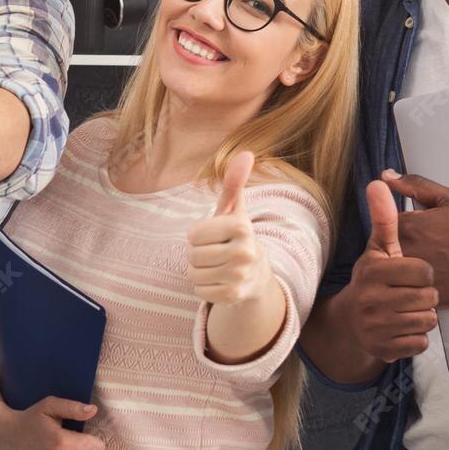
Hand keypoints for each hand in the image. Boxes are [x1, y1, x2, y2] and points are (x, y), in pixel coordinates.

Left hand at [189, 152, 270, 306]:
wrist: (256, 275)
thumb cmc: (237, 236)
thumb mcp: (234, 210)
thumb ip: (235, 183)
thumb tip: (245, 153)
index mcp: (242, 227)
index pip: (193, 234)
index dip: (198, 236)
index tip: (215, 236)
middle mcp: (245, 252)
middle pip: (192, 255)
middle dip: (198, 255)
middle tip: (216, 254)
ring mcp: (240, 276)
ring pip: (193, 274)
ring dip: (199, 272)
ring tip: (217, 267)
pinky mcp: (233, 296)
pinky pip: (199, 291)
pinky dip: (204, 288)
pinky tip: (220, 282)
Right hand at [335, 178, 439, 361]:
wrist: (351, 321)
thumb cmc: (374, 279)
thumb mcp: (379, 248)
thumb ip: (384, 217)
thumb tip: (378, 181)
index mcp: (373, 271)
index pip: (424, 272)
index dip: (425, 273)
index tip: (414, 273)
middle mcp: (370, 300)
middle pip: (429, 298)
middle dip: (426, 296)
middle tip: (411, 293)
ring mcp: (374, 327)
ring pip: (427, 322)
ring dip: (424, 317)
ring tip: (408, 310)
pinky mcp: (381, 350)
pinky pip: (420, 344)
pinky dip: (416, 338)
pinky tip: (403, 329)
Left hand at [383, 170, 448, 309]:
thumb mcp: (448, 198)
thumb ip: (413, 185)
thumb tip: (386, 176)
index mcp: (406, 227)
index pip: (384, 226)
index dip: (403, 227)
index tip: (422, 231)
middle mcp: (404, 253)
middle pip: (387, 251)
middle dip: (401, 248)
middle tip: (431, 248)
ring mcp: (412, 278)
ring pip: (396, 273)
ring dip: (406, 269)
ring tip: (436, 264)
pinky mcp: (422, 297)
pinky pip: (409, 292)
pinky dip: (418, 286)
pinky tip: (439, 278)